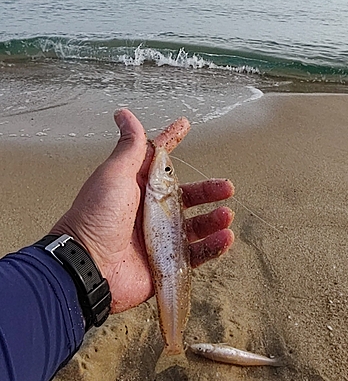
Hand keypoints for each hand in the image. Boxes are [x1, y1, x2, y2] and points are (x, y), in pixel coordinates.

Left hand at [51, 109, 234, 312]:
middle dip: (209, 191)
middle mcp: (151, 211)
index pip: (160, 160)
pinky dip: (213, 247)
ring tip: (225, 215)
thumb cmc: (96, 216)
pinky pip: (196, 254)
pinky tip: (224, 238)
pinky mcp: (167, 261)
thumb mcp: (115, 175)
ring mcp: (161, 237)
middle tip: (226, 188)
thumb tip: (124, 114)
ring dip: (214, 220)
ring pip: (196, 226)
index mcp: (138, 187)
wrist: (88, 266)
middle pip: (188, 196)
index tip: (185, 125)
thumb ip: (129, 147)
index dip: (173, 140)